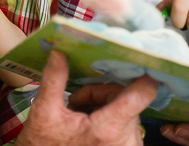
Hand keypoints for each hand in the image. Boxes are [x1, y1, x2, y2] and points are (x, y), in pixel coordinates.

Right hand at [15, 50, 158, 145]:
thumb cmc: (45, 145)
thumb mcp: (44, 111)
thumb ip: (54, 79)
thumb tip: (59, 52)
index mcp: (107, 129)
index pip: (141, 95)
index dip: (144, 75)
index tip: (140, 61)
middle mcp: (126, 140)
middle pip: (126, 99)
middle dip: (100, 94)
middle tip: (76, 102)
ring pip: (126, 109)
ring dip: (103, 105)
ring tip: (79, 115)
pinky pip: (126, 123)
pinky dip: (108, 118)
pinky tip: (88, 124)